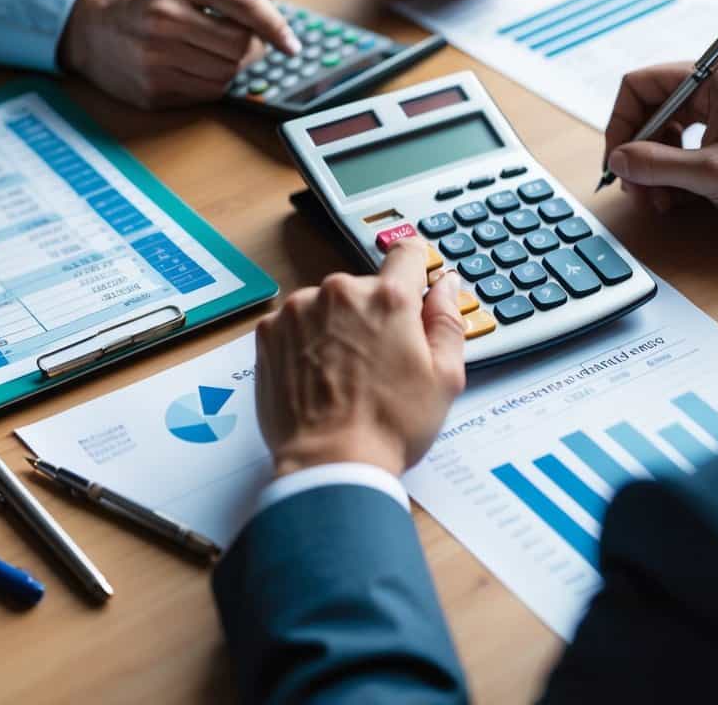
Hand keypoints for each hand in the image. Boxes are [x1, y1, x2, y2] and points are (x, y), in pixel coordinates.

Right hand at [58, 0, 300, 109]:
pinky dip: (213, 83)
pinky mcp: (151, 89)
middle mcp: (164, 20)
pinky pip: (205, 93)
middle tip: (248, 44)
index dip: (275, 25)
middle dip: (253, 48)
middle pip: (238, 46)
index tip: (292, 43)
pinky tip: (196, 67)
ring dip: (233, 67)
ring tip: (215, 53)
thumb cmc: (143, 0)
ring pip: (226, 74)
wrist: (87, 28)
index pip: (242, 5)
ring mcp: (155, 58)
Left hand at [255, 238, 465, 477]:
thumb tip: (445, 285)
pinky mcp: (269, 331)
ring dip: (336, 327)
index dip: (413, 268)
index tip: (412, 282)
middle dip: (374, 315)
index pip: (406, 253)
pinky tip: (317, 376)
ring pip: (328, 305)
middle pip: (365, 288)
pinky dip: (304, 342)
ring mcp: (300, 309)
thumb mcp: (444, 377)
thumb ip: (447, 320)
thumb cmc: (388, 427)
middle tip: (379, 362)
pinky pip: (295, 323)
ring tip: (344, 376)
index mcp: (389, 298)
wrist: (329, 465)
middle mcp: (341, 292)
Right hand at [604, 62, 717, 222]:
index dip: (621, 122)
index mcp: (709, 79)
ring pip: (658, 137)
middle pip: (646, 114)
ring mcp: (713, 115)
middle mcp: (708, 91)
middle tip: (634, 189)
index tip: (617, 159)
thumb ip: (659, 165)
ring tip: (656, 201)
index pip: (639, 85)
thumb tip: (618, 161)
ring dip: (650, 171)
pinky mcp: (716, 139)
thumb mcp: (713, 173)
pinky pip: (676, 152)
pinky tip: (672, 201)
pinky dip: (667, 177)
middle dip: (636, 154)